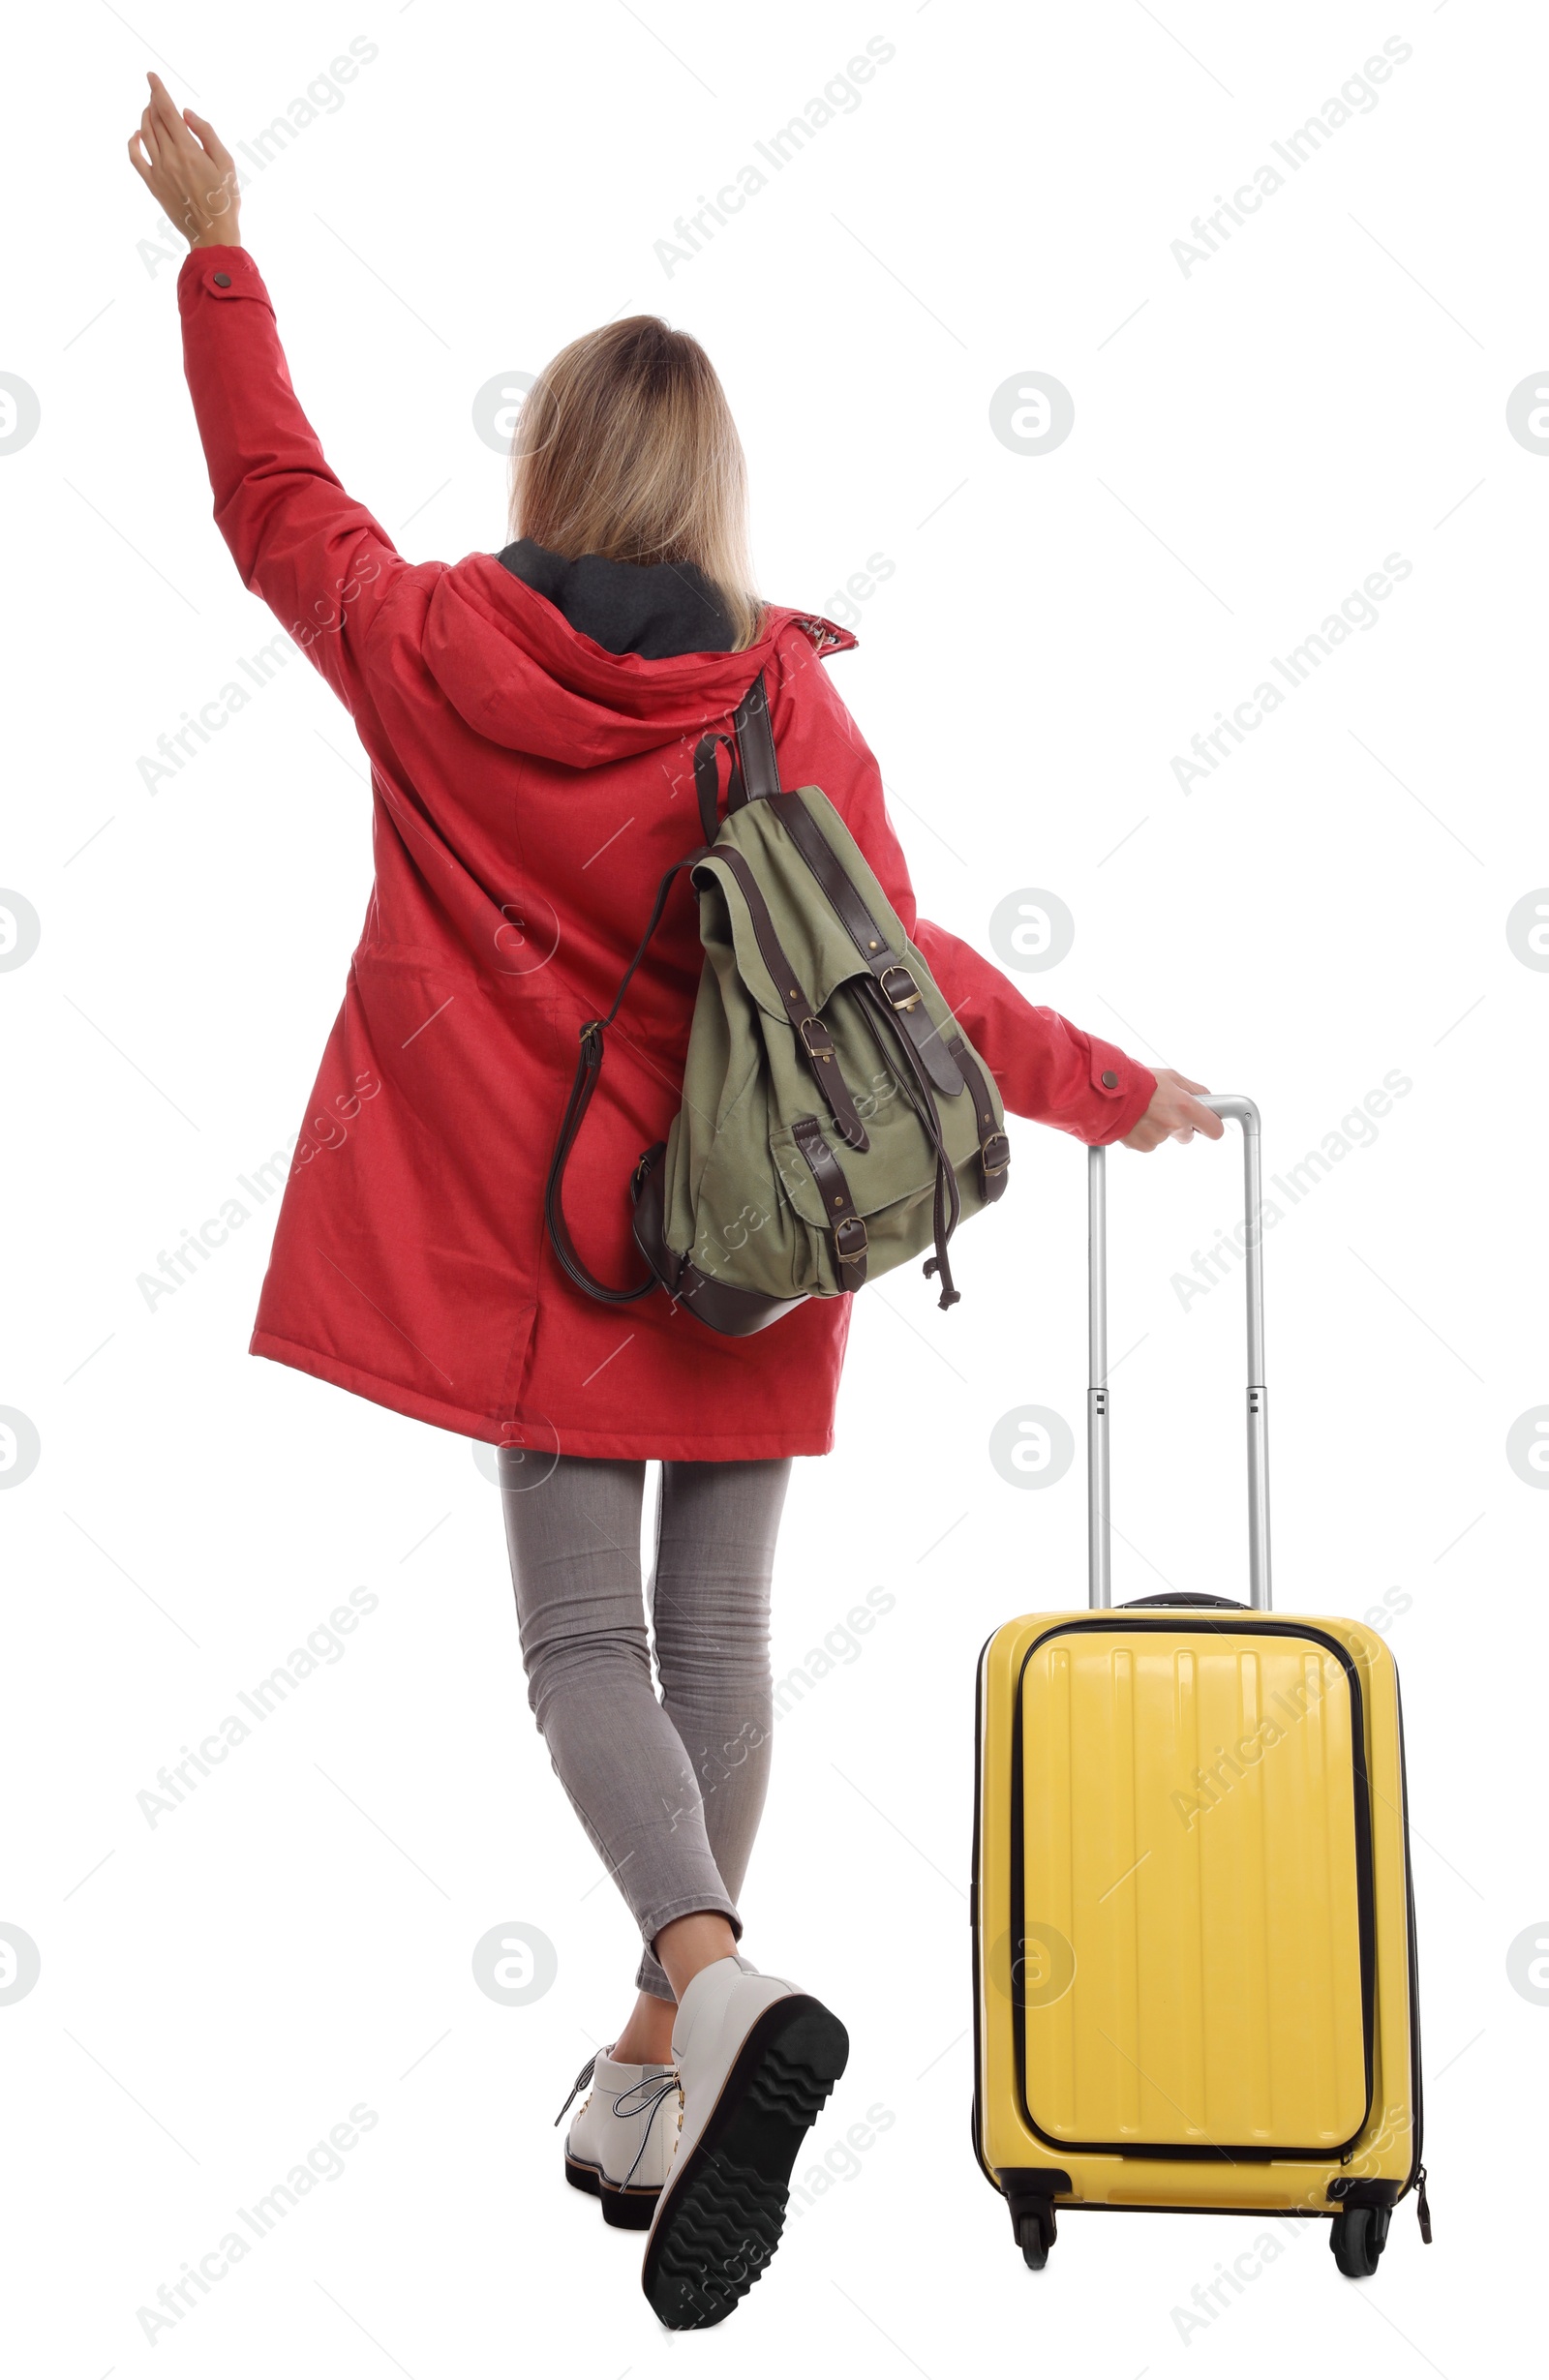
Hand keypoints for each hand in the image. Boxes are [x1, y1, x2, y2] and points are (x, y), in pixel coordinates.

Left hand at [127, 72, 240, 248]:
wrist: (212, 233)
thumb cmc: (224, 199)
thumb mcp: (226, 163)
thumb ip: (207, 134)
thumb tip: (186, 114)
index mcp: (188, 150)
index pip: (167, 111)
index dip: (158, 91)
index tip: (151, 76)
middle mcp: (169, 158)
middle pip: (155, 120)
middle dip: (154, 102)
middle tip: (157, 95)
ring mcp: (158, 171)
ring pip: (145, 133)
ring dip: (146, 117)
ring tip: (151, 110)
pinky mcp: (152, 184)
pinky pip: (135, 157)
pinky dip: (133, 141)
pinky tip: (137, 134)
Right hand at [1121, 1068, 1223, 1152]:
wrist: (1107, 1092)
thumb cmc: (1138, 1081)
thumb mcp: (1170, 1077)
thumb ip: (1193, 1089)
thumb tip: (1207, 1097)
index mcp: (1186, 1107)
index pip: (1214, 1129)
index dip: (1210, 1127)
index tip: (1206, 1124)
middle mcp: (1174, 1125)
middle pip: (1187, 1136)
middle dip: (1179, 1126)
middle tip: (1164, 1111)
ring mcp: (1158, 1138)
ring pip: (1165, 1137)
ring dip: (1158, 1128)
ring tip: (1144, 1112)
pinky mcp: (1142, 1146)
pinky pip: (1149, 1143)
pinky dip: (1143, 1135)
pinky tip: (1135, 1121)